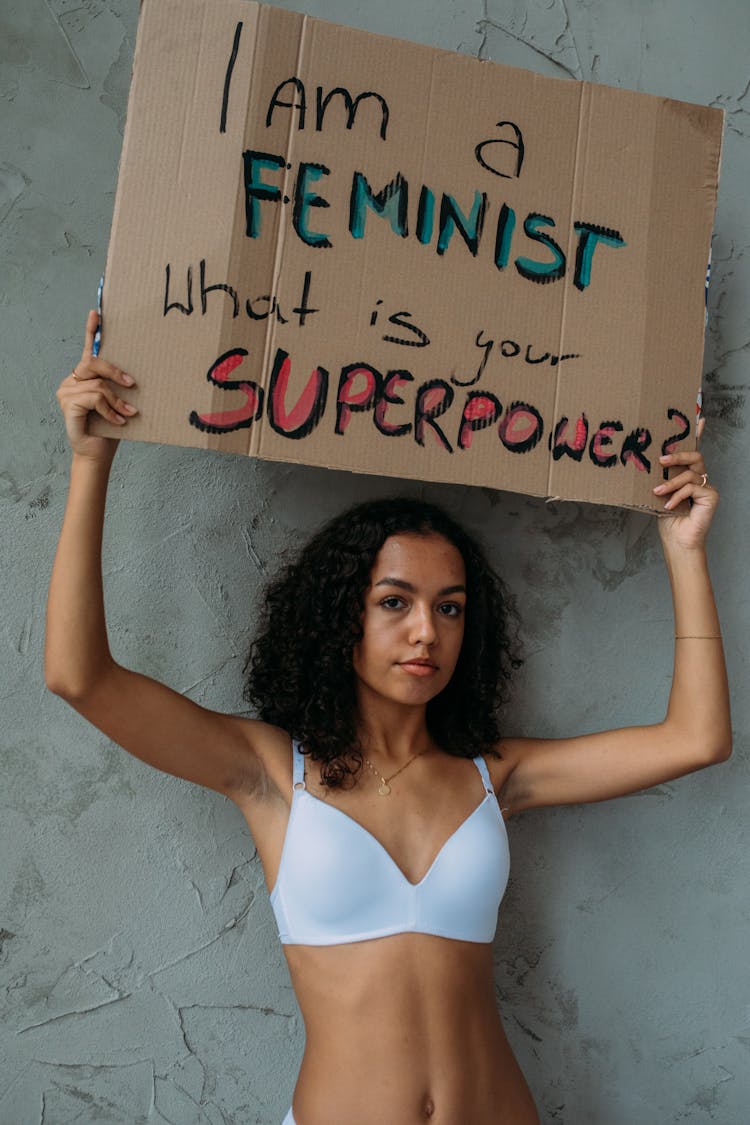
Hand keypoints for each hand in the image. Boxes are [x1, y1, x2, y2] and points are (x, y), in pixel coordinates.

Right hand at [56, 310, 137, 463]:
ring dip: (117, 400)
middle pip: (93, 363)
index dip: (91, 331)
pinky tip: (119, 421)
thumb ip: (120, 386)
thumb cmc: (110, 427)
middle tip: (132, 383)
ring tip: (129, 413)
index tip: (97, 313)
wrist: (97, 453)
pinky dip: (110, 410)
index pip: (88, 350)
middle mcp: (72, 380)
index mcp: (85, 377)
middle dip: (115, 371)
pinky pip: (94, 399)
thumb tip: (138, 374)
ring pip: (98, 385)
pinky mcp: (67, 405)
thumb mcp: (118, 402)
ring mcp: (66, 392)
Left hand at [653, 419, 717, 550]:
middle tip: (661, 461)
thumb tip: (647, 463)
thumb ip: (660, 478)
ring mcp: (707, 487)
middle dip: (678, 455)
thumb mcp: (659, 493)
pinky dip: (677, 496)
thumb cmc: (667, 519)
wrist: (677, 541)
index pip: (693, 451)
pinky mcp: (711, 496)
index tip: (699, 418)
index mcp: (688, 475)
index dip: (698, 434)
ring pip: (690, 474)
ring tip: (657, 492)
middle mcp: (700, 478)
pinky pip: (692, 487)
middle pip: (695, 456)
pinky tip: (669, 506)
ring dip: (671, 482)